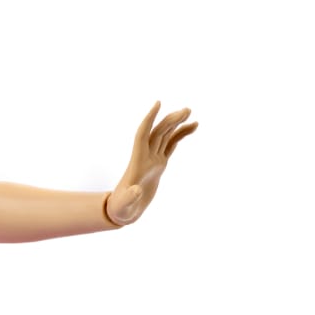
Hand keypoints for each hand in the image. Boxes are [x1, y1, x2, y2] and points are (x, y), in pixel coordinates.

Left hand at [105, 101, 198, 225]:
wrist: (123, 211)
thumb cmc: (121, 208)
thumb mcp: (124, 205)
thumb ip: (130, 197)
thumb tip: (136, 190)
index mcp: (137, 162)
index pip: (143, 134)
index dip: (149, 119)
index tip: (158, 103)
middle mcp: (145, 156)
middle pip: (158, 132)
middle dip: (171, 120)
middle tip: (187, 110)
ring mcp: (153, 159)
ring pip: (165, 135)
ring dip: (176, 123)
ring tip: (190, 114)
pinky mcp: (159, 165)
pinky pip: (171, 145)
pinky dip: (181, 135)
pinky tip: (193, 127)